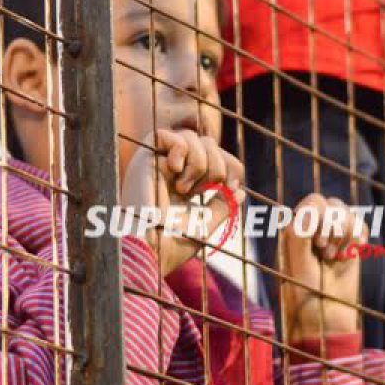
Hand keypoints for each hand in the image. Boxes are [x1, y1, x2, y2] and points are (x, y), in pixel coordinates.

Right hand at [120, 128, 244, 274]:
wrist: (150, 250)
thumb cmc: (172, 244)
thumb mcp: (205, 224)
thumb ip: (222, 206)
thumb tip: (241, 191)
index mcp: (184, 185)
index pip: (214, 157)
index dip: (230, 165)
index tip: (233, 187)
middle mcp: (170, 171)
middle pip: (207, 142)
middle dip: (218, 164)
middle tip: (210, 189)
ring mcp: (156, 164)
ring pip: (190, 136)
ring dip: (199, 162)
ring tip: (185, 189)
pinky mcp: (143, 159)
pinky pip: (165, 134)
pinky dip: (179, 150)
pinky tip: (176, 172)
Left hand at [278, 194, 365, 341]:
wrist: (326, 322)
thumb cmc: (304, 296)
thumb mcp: (296, 267)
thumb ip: (299, 236)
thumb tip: (311, 210)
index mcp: (293, 230)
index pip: (313, 202)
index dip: (322, 217)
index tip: (318, 244)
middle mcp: (311, 229)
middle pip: (332, 203)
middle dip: (335, 226)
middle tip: (326, 253)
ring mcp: (331, 237)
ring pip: (347, 213)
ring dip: (346, 234)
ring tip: (335, 258)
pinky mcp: (348, 247)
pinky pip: (360, 225)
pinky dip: (359, 236)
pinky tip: (353, 253)